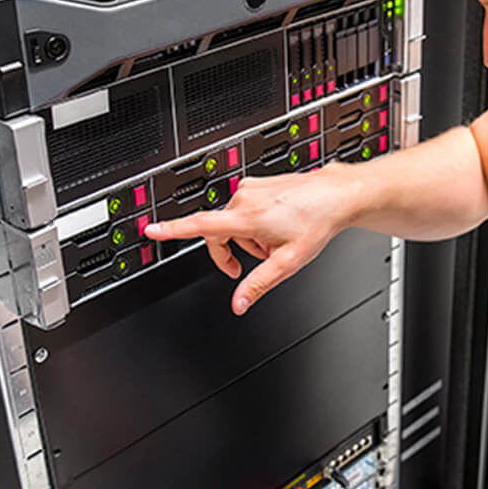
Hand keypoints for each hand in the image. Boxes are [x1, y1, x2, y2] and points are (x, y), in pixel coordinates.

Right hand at [144, 165, 353, 314]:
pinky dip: (256, 223)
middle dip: (235, 250)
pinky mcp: (259, 184)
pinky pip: (245, 209)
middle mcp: (244, 198)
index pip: (200, 226)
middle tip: (260, 260)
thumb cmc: (316, 222)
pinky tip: (278, 227)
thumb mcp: (288, 262)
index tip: (151, 230)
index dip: (172, 230)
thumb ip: (258, 284)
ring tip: (276, 242)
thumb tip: (238, 304)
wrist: (336, 196)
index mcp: (247, 217)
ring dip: (248, 238)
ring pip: (234, 222)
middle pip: (218, 231)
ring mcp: (252, 189)